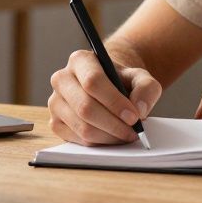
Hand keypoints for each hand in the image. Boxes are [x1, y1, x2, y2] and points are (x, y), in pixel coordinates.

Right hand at [48, 49, 162, 145]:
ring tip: (126, 135)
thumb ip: (146, 88)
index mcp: (80, 60)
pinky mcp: (55, 123)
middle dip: (113, 124)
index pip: (93, 81)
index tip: (134, 116)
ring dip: (108, 136)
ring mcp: (55, 102)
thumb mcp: (140, 77)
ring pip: (82, 127)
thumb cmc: (121, 80)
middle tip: (133, 131)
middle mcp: (62, 79)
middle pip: (85, 107)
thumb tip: (139, 110)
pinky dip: (98, 143)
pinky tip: (112, 137)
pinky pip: (77, 139)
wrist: (107, 87)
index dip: (114, 102)